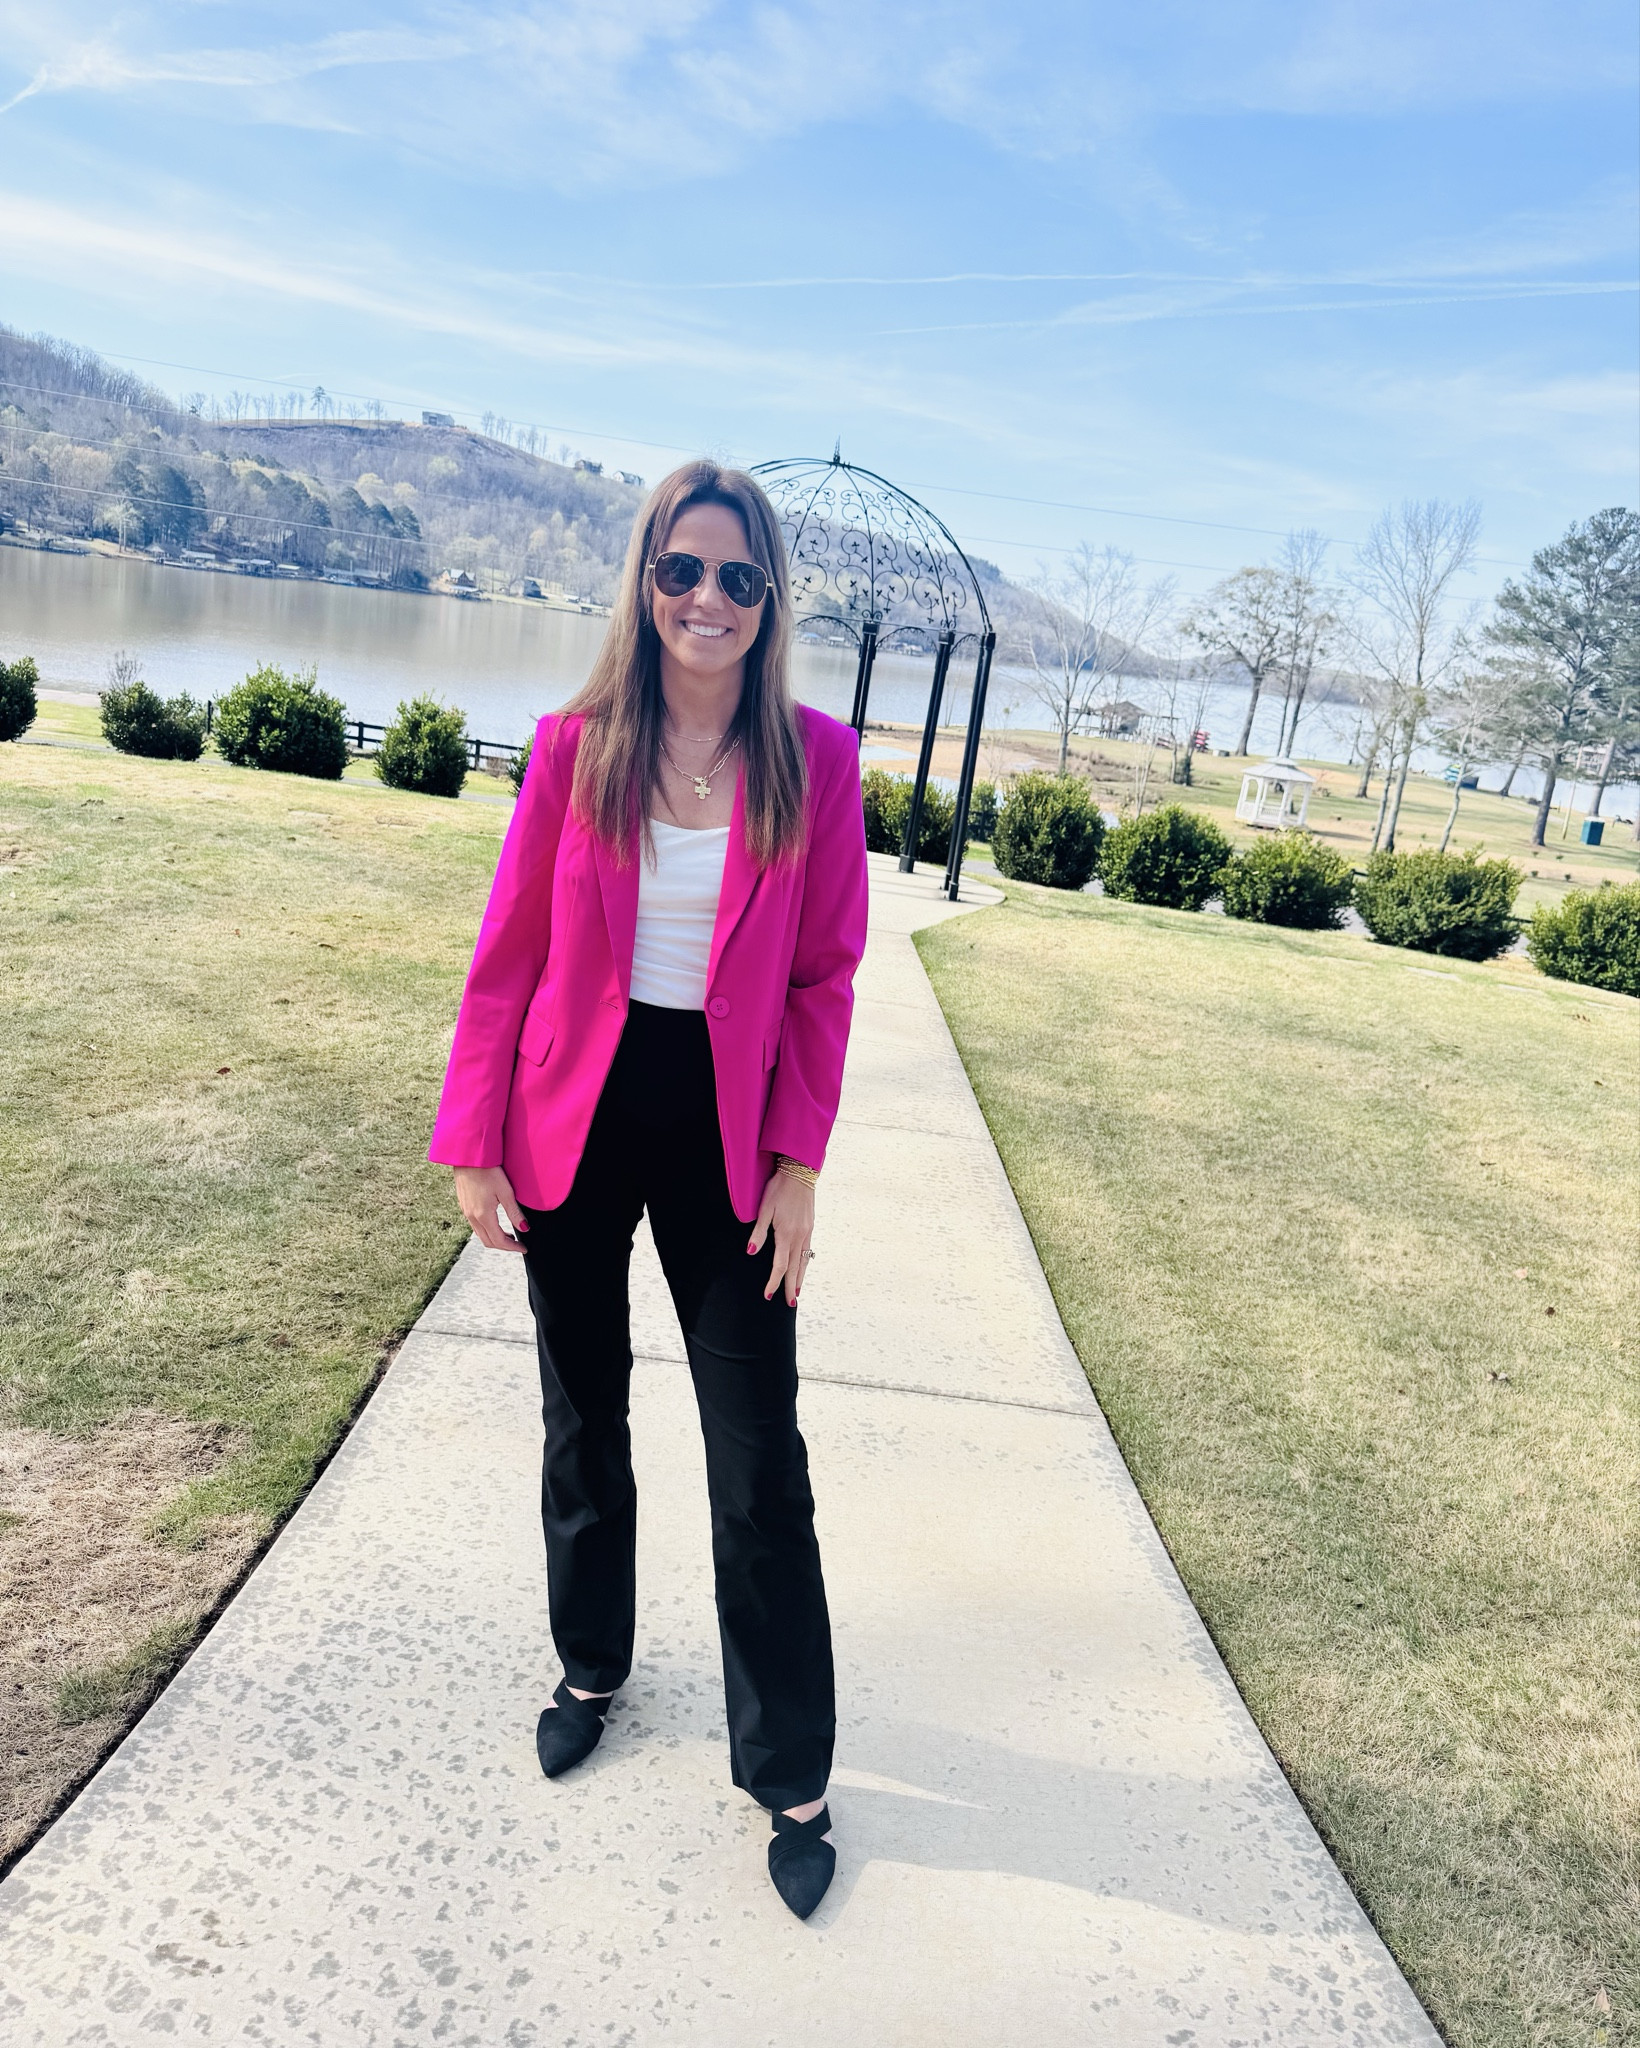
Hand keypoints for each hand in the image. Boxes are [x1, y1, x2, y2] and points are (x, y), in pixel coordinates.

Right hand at [453, 1166, 529, 1253]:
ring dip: (495, 1238)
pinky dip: (487, 1230)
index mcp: (483, 1215)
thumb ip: (514, 1212)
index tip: (523, 1248)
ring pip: (481, 1235)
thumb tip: (524, 1228)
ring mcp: (466, 1211)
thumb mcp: (506, 1191)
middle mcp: (472, 1216)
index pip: (499, 1240)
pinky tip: (496, 1223)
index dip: (512, 1248)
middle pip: (488, 1241)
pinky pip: (475, 1226)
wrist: (469, 1157)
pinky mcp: (464, 1205)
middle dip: (504, 1246)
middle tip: (517, 1245)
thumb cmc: (487, 1170)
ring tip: (509, 1235)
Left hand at [748, 1168, 814, 1307]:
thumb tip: (750, 1252)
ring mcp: (807, 1232)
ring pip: (804, 1261)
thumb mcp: (764, 1209)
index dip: (773, 1281)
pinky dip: (805, 1264)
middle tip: (790, 1304)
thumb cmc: (779, 1189)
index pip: (779, 1265)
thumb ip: (758, 1233)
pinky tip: (803, 1268)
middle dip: (790, 1287)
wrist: (799, 1172)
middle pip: (794, 1268)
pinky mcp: (810, 1227)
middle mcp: (799, 1236)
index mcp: (786, 1234)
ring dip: (800, 1278)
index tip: (768, 1294)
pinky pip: (808, 1251)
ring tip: (797, 1292)